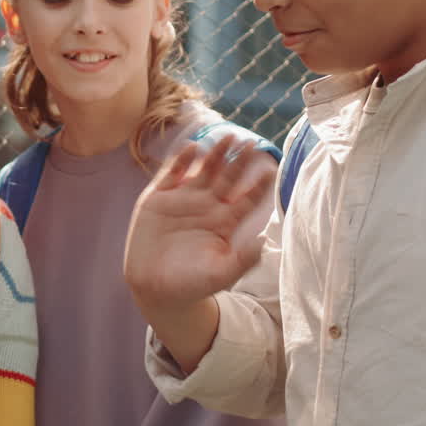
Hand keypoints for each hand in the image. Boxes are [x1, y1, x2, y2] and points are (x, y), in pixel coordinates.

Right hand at [125, 135, 275, 317]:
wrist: (154, 288)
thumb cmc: (192, 284)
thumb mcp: (222, 275)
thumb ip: (244, 260)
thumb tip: (264, 242)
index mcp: (225, 222)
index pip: (247, 199)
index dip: (258, 185)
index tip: (270, 171)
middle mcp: (207, 206)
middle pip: (228, 178)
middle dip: (240, 161)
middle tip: (252, 143)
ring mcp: (183, 199)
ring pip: (204, 169)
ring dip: (215, 153)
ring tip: (228, 137)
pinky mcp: (159, 198)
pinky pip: (172, 173)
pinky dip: (180, 160)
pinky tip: (192, 148)